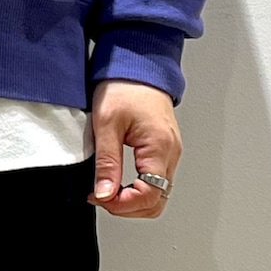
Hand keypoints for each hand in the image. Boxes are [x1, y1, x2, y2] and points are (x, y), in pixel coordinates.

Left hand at [87, 79, 181, 218]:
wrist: (137, 63)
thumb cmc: (124, 85)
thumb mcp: (107, 124)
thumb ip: (107, 162)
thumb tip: (105, 194)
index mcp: (160, 148)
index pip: (150, 196)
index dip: (122, 205)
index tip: (98, 198)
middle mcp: (171, 153)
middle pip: (157, 201)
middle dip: (128, 207)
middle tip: (100, 197)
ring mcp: (170, 151)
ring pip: (158, 193)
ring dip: (133, 200)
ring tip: (106, 190)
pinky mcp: (164, 148)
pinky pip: (156, 179)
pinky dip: (139, 188)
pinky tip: (119, 181)